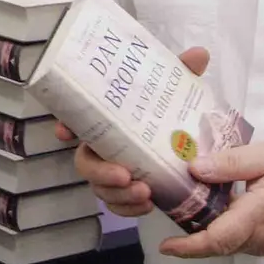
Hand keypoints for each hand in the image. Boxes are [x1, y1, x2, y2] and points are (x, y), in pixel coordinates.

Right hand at [56, 47, 209, 219]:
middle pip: (85, 163)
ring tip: (145, 194)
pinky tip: (148, 206)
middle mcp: (102, 146)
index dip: (65, 125)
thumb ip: (184, 71)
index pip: (76, 119)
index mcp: (108, 119)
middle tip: (125, 175)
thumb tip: (199, 54)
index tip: (64, 132)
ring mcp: (111, 171)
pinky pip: (117, 205)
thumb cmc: (166, 109)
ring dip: (119, 195)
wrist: (185, 141)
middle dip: (100, 172)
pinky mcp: (125, 191)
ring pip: (100, 188)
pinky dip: (129, 209)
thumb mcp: (174, 88)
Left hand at [159, 140, 263, 260]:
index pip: (217, 239)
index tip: (165, 247)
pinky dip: (229, 228)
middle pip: (219, 242)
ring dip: (212, 229)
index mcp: (258, 214)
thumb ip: (232, 163)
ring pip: (231, 243)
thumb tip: (194, 169)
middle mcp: (262, 238)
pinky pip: (245, 241)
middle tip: (175, 207)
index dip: (188, 247)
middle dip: (194, 232)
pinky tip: (227, 206)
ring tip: (196, 201)